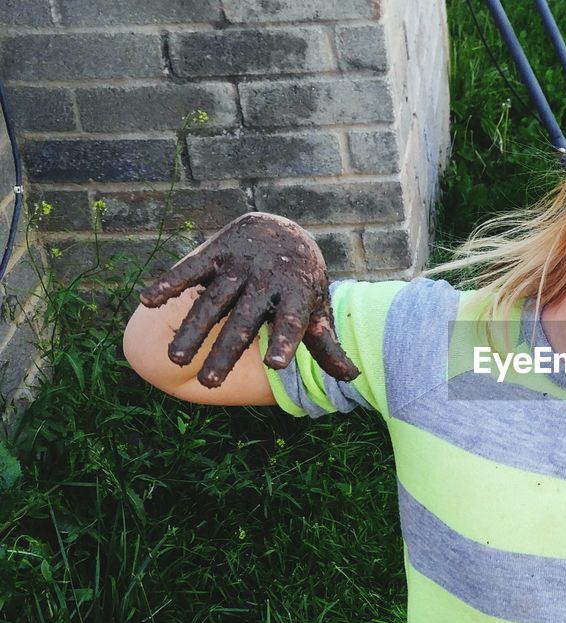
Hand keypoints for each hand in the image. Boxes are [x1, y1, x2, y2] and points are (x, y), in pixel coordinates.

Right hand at [138, 212, 359, 388]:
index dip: (285, 340)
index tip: (275, 364)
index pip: (292, 320)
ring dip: (193, 329)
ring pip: (213, 300)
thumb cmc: (300, 281)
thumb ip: (326, 342)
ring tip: (177, 359)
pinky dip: (170, 282)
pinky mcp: (216, 252)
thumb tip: (353, 378)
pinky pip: (190, 268)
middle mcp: (267, 280)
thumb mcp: (316, 306)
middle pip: (245, 319)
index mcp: (297, 294)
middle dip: (227, 350)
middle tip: (211, 384)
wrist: (283, 229)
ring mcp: (239, 265)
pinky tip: (148, 300)